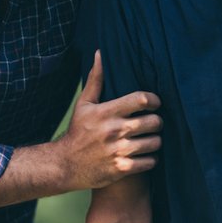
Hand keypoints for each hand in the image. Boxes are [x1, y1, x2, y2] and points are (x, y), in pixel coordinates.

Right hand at [54, 51, 162, 189]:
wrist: (64, 165)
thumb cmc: (78, 132)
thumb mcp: (84, 104)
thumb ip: (96, 79)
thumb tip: (100, 54)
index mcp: (107, 112)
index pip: (141, 100)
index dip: (154, 100)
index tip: (154, 103)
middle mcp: (114, 130)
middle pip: (153, 121)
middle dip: (157, 121)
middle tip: (154, 122)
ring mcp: (118, 151)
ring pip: (155, 143)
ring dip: (156, 141)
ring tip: (150, 139)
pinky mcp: (121, 169)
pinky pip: (149, 162)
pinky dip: (151, 159)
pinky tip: (145, 155)